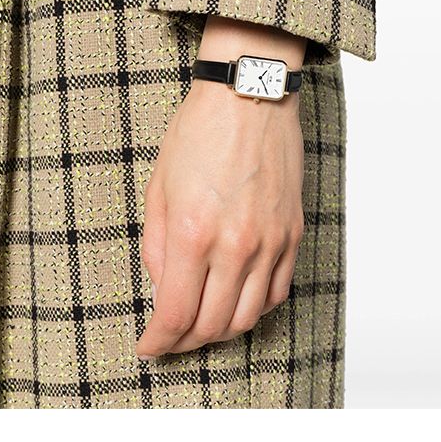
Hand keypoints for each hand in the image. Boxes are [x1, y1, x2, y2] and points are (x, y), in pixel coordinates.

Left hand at [135, 16, 306, 359]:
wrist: (249, 95)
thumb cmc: (200, 132)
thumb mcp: (159, 187)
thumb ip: (157, 245)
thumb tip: (163, 286)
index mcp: (193, 233)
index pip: (176, 314)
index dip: (159, 341)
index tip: (149, 346)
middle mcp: (236, 245)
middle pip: (213, 324)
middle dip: (185, 341)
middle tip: (171, 338)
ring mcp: (270, 241)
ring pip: (250, 316)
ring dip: (221, 329)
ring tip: (203, 322)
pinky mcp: (292, 232)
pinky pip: (279, 290)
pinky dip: (256, 306)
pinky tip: (239, 298)